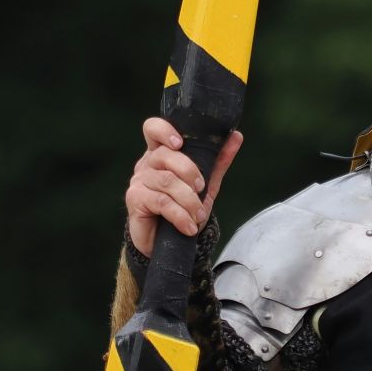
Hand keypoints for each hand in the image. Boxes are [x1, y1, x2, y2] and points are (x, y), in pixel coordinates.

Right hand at [126, 117, 243, 255]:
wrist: (166, 241)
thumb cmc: (184, 207)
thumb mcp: (205, 183)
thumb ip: (218, 161)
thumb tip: (236, 136)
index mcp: (161, 153)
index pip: (153, 128)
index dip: (164, 130)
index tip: (180, 143)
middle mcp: (147, 163)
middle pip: (165, 155)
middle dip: (190, 172)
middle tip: (202, 189)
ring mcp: (138, 180)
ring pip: (167, 180)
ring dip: (189, 200)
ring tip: (199, 215)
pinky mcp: (135, 199)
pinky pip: (162, 202)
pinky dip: (181, 215)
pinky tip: (189, 226)